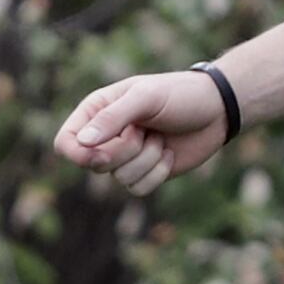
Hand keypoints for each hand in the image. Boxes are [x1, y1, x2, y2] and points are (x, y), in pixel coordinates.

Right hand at [56, 69, 233, 197]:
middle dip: (124, 151)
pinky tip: (169, 153)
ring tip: (160, 137)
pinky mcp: (146, 172)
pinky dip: (157, 173)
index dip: (79, 154)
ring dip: (147, 159)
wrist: (217, 109)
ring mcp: (125, 157)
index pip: (66, 143)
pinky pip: (139, 188)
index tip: (102, 153)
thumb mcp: (146, 97)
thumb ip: (113, 117)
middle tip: (144, 130)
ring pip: (119, 178)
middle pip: (93, 164)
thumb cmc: (180, 95)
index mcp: (96, 112)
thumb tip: (85, 142)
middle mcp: (106, 137)